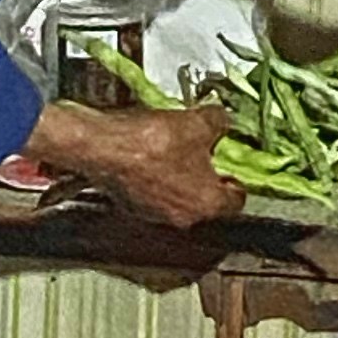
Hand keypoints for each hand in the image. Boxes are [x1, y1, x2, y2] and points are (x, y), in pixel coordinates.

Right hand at [23, 100, 246, 229]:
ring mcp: (154, 214)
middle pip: (205, 200)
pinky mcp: (130, 205)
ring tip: (174, 149)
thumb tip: (222, 120)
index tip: (233, 167)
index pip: (236, 201)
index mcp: (207, 203)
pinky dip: (154, 178)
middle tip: (204, 153)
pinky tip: (149, 154)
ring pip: (177, 198)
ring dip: (179, 177)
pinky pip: (152, 194)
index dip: (236, 180)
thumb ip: (218, 123)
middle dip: (206, 176)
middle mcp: (182, 217)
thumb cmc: (151, 142)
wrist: (100, 146)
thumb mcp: (197, 122)